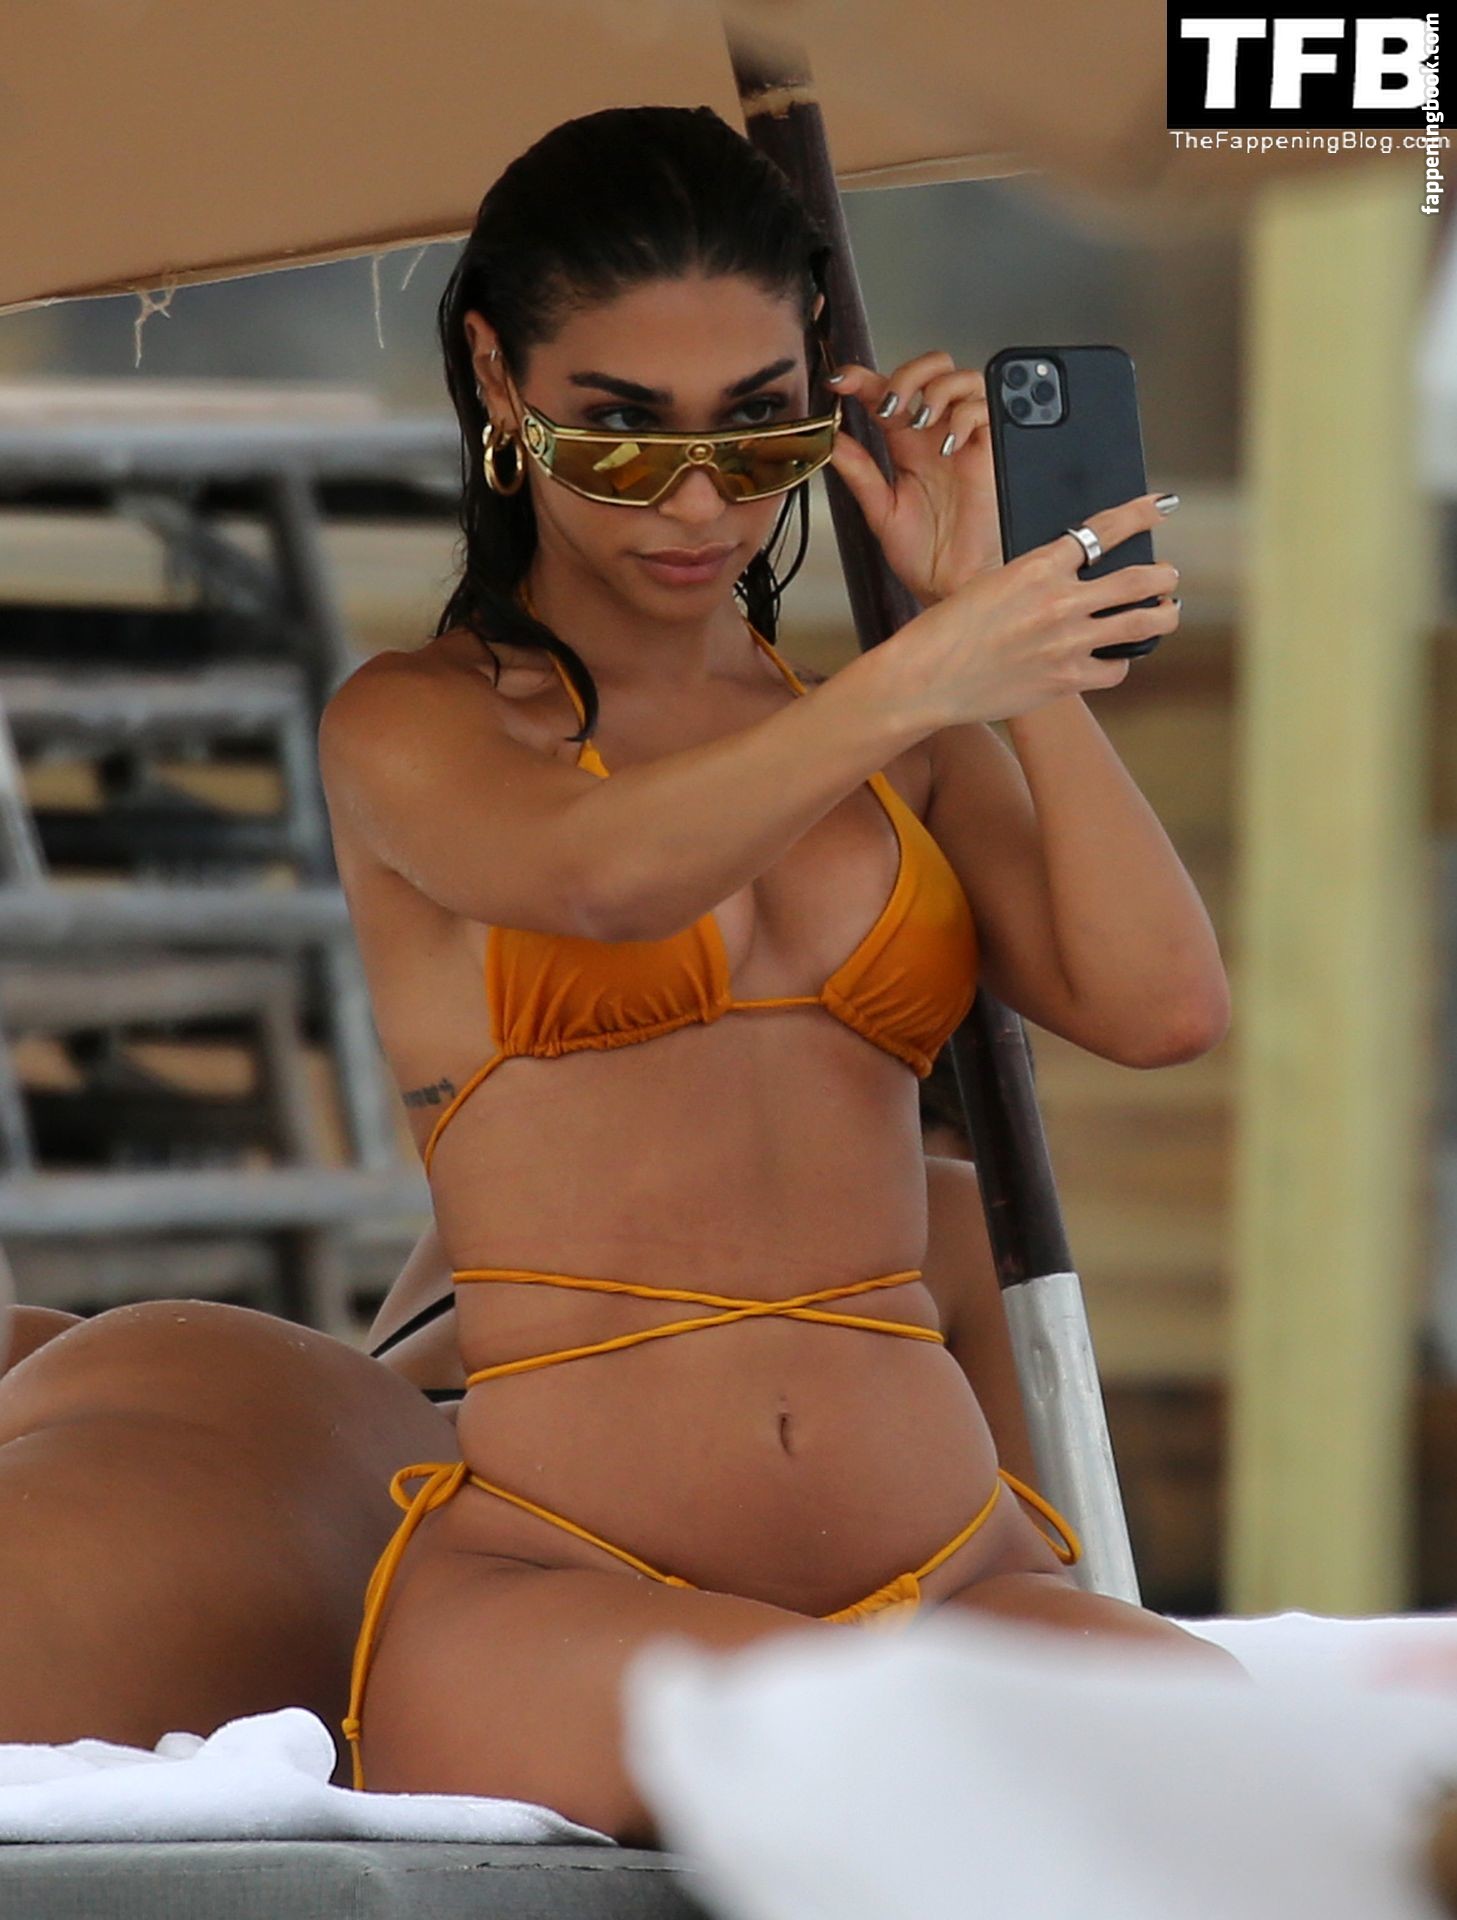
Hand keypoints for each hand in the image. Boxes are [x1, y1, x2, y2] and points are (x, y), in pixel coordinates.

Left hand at [824, 351, 999, 604]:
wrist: (954, 587)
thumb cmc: (925, 557)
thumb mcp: (880, 511)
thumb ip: (859, 472)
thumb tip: (831, 440)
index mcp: (906, 446)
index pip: (886, 393)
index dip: (863, 378)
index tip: (841, 380)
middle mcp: (936, 436)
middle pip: (931, 369)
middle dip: (908, 373)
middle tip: (891, 404)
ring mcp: (963, 441)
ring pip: (960, 378)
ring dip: (936, 390)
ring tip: (920, 421)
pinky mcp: (990, 452)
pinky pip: (984, 410)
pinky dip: (964, 416)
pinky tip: (947, 444)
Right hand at [883, 492, 1180, 727]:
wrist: (925, 678)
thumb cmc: (947, 631)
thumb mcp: (989, 584)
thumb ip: (1035, 576)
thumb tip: (1070, 573)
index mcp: (1037, 567)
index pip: (1104, 530)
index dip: (1140, 514)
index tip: (1159, 507)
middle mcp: (1059, 602)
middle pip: (1138, 580)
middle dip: (1163, 575)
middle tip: (1168, 575)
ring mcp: (1068, 642)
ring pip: (1142, 623)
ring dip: (1164, 615)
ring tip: (1167, 611)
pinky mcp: (1066, 680)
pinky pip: (1116, 669)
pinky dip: (1121, 661)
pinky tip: (1117, 656)